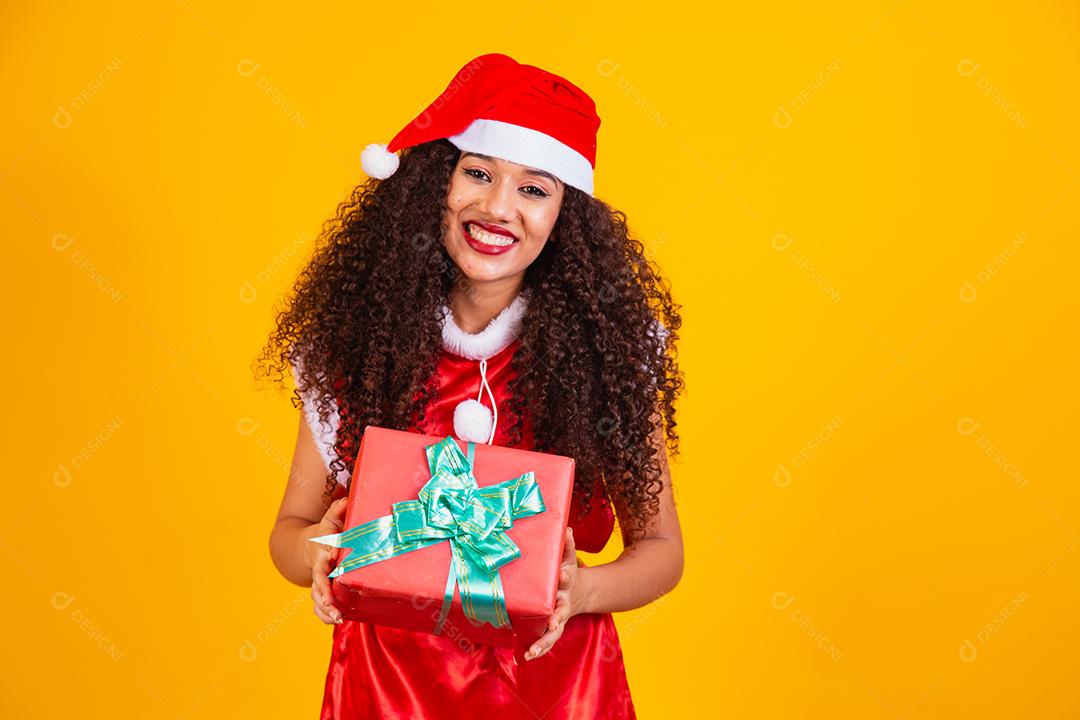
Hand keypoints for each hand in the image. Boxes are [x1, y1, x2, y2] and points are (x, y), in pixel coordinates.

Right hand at [308, 497, 347, 624]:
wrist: (309, 547)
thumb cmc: (326, 533)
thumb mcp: (331, 519)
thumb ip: (338, 509)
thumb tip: (346, 500)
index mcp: (322, 551)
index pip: (324, 553)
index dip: (329, 553)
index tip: (334, 555)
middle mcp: (318, 569)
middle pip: (319, 583)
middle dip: (324, 594)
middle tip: (332, 604)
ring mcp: (318, 583)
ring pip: (317, 599)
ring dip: (325, 611)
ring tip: (338, 619)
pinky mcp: (321, 593)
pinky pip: (319, 607)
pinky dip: (325, 616)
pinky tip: (336, 621)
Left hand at [525, 526, 584, 659]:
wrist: (581, 592)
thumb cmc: (568, 572)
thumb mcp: (568, 557)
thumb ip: (567, 545)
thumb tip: (565, 528)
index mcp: (568, 582)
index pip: (568, 578)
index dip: (566, 577)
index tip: (564, 577)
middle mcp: (564, 602)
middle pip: (562, 611)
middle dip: (558, 617)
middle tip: (554, 623)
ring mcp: (560, 617)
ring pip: (554, 633)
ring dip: (545, 642)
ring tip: (533, 652)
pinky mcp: (553, 628)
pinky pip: (547, 640)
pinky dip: (539, 649)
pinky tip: (526, 656)